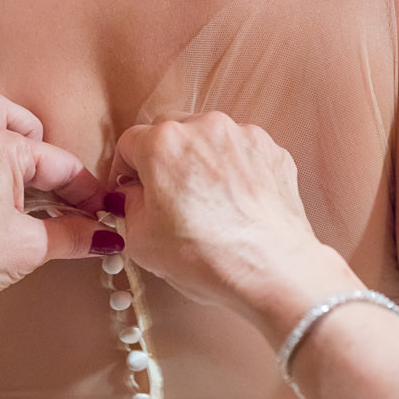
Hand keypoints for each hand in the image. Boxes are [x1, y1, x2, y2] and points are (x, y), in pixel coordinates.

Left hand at [0, 94, 121, 320]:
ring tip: (15, 157)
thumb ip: (73, 236)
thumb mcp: (30, 247)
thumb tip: (104, 238)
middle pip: (17, 121)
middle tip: (57, 188)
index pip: (59, 164)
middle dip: (43, 147)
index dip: (86, 192)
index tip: (100, 214)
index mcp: (3, 149)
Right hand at [110, 112, 360, 336]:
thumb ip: (129, 205)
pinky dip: (233, 170)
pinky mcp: (273, 150)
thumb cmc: (206, 258)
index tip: (130, 189)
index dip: (125, 170)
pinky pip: (241, 152)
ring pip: (207, 140)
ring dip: (200, 162)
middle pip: (169, 133)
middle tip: (167, 197)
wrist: (272, 272)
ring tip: (207, 202)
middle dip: (162, 160)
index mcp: (162, 144)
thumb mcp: (141, 240)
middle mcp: (203, 127)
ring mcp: (243, 135)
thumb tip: (136, 194)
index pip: (129, 143)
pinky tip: (235, 203)